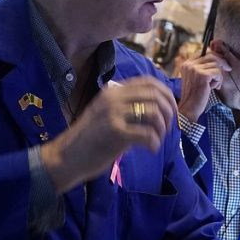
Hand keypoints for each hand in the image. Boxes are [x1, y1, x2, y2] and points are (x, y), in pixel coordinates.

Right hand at [40, 76, 175, 192]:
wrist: (66, 157)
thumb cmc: (89, 139)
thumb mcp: (107, 115)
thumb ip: (128, 108)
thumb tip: (159, 107)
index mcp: (113, 92)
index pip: (149, 82)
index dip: (167, 94)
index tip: (173, 109)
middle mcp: (113, 98)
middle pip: (155, 95)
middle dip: (169, 112)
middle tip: (169, 128)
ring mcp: (113, 113)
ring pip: (154, 112)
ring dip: (162, 129)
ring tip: (157, 140)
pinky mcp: (115, 132)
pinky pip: (147, 134)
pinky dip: (154, 143)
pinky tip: (150, 150)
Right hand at [178, 53, 229, 122]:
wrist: (190, 108)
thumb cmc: (195, 95)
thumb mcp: (196, 78)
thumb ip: (203, 68)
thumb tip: (219, 59)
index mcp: (186, 64)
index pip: (203, 52)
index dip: (214, 56)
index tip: (222, 62)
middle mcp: (189, 64)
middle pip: (211, 56)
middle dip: (222, 62)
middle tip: (228, 68)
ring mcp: (195, 69)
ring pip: (216, 64)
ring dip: (219, 76)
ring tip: (214, 85)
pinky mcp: (202, 75)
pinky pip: (218, 73)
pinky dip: (219, 81)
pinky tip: (214, 88)